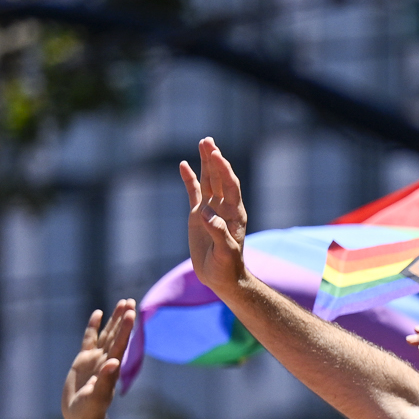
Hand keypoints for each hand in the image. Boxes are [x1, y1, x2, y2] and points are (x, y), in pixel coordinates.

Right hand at [65, 301, 136, 418]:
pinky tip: (97, 314)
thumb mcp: (98, 396)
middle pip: (116, 334)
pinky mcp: (83, 361)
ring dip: (114, 319)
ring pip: (106, 334)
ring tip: (122, 303)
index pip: (120, 343)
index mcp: (110, 367)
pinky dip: (93, 326)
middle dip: (123, 318)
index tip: (132, 312)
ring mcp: (95, 359)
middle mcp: (105, 360)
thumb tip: (114, 363)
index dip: (126, 328)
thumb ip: (105, 380)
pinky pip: (89, 339)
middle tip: (130, 300)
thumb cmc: (91, 412)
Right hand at [182, 137, 253, 298]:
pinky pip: (193, 192)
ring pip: (208, 181)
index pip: (230, 186)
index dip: (224, 171)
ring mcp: (211, 209)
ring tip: (203, 143)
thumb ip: (219, 233)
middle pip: (219, 178)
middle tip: (208, 141)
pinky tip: (184, 165)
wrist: (221, 277)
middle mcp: (224, 207)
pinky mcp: (198, 215)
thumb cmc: (227, 267)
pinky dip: (189, 179)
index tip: (217, 156)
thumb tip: (206, 214)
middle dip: (215, 160)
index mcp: (235, 214)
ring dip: (206, 163)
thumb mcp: (225, 252)